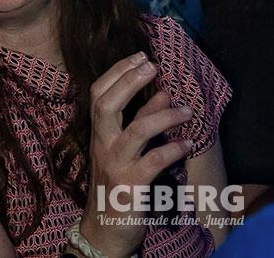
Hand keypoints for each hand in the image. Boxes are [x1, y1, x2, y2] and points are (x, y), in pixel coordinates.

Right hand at [78, 53, 192, 257]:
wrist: (103, 229)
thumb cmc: (115, 186)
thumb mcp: (122, 150)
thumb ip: (138, 121)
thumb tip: (160, 93)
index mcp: (97, 133)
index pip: (97, 94)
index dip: (117, 72)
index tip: (139, 56)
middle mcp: (102, 144)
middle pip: (106, 104)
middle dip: (129, 82)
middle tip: (152, 65)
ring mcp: (115, 164)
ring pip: (135, 131)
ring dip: (162, 115)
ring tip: (186, 109)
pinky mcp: (130, 185)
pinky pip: (154, 162)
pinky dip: (173, 150)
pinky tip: (188, 143)